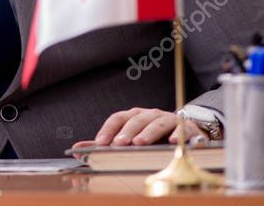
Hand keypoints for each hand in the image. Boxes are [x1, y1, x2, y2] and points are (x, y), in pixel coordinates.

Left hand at [71, 108, 206, 149]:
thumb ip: (105, 145)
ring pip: (156, 122)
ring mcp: (167, 119)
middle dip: (127, 132)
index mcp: (134, 116)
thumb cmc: (152, 136)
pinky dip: (176, 134)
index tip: (100, 143)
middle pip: (136, 120)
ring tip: (140, 143)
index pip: (118, 118)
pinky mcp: (185, 127)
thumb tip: (78, 149)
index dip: (108, 129)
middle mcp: (149, 114)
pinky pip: (181, 128)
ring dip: (148, 132)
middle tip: (119, 144)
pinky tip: (170, 142)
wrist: (185, 130)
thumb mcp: (129, 138)